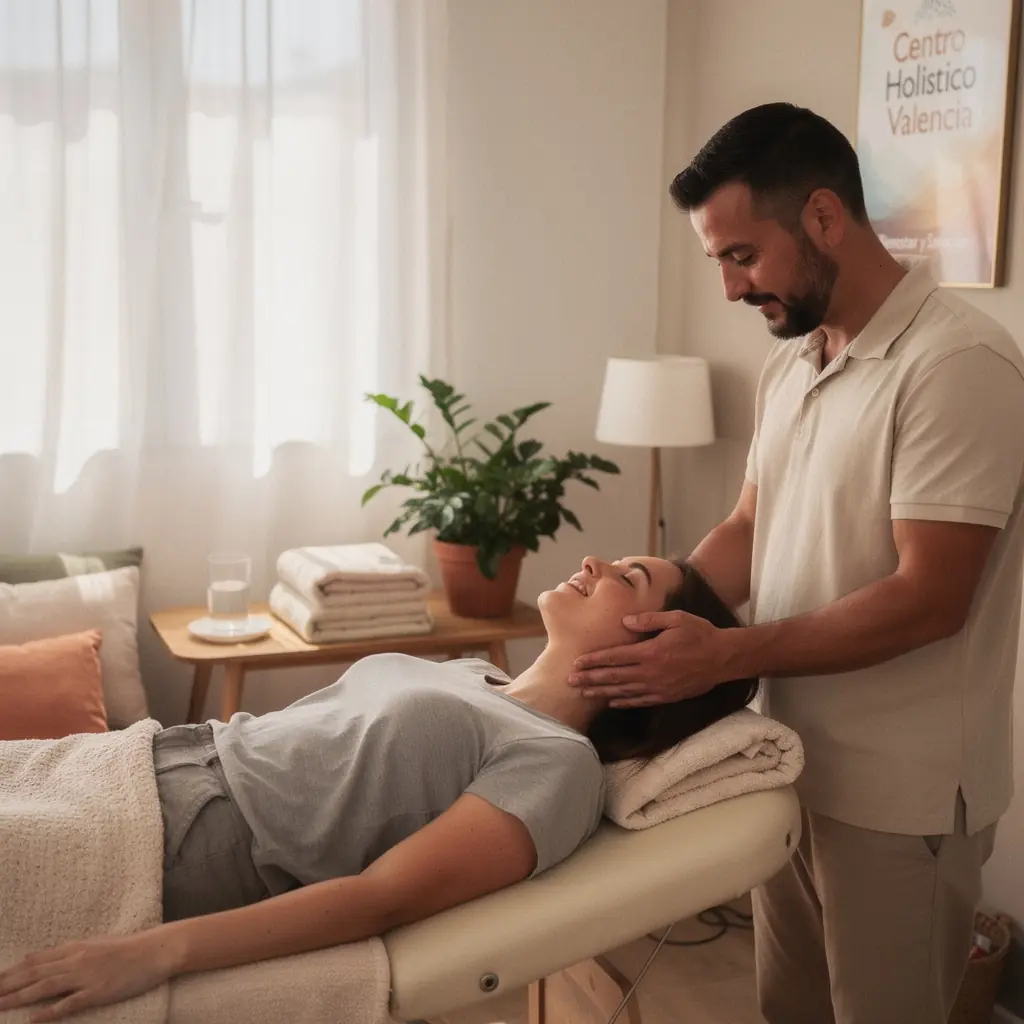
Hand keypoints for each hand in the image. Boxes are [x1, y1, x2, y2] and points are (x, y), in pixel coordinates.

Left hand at [0, 929, 179, 1021]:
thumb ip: (63, 952)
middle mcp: (76, 960)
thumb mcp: (92, 944)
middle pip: (34, 974)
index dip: (10, 972)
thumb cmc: (127, 948)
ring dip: (19, 997)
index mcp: (74, 948)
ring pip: (45, 987)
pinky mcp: (98, 991)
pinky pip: (70, 1003)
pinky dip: (49, 1011)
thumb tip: (32, 956)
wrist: (156, 950)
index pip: (34, 961)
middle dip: (7, 985)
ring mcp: (86, 976)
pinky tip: (33, 1019)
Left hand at [569, 610, 729, 706]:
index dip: (594, 661)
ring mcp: (658, 687)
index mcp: (651, 652)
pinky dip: (623, 702)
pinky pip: (640, 701)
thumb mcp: (675, 619)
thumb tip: (624, 622)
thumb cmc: (699, 634)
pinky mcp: (666, 696)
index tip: (576, 663)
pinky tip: (611, 702)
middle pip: (614, 677)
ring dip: (601, 693)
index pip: (615, 657)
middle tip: (570, 682)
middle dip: (590, 679)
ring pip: (623, 692)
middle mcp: (651, 672)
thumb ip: (648, 620)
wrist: (723, 658)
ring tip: (583, 694)